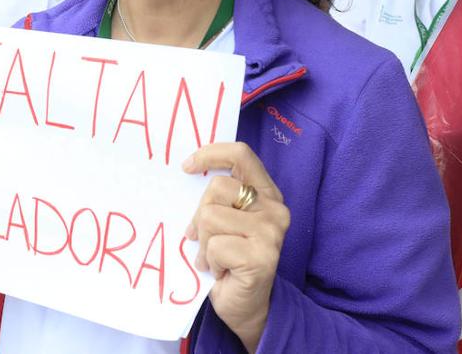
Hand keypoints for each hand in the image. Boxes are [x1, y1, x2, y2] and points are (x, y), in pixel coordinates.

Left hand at [183, 142, 290, 350]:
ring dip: (204, 243)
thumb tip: (186, 172)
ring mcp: (270, 232)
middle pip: (217, 188)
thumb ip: (218, 198)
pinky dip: (210, 262)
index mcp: (266, 194)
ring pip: (210, 216)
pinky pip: (214, 246)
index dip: (211, 154)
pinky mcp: (261, 256)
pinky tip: (222, 272)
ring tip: (216, 259)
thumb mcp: (225, 221)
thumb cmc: (230, 261)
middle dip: (200, 216)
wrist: (245, 307)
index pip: (241, 155)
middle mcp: (274, 209)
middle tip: (205, 240)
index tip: (187, 167)